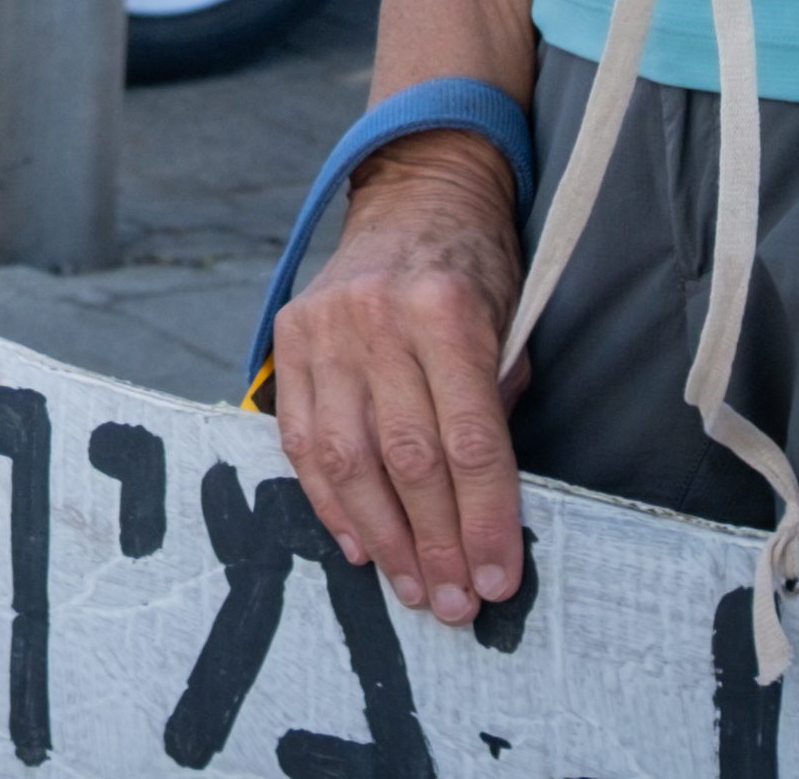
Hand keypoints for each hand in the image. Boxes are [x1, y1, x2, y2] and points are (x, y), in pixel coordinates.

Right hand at [271, 135, 529, 621]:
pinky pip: (303, 439)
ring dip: (383, 537)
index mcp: (446, 310)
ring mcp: (325, 327)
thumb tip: (488, 516)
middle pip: (409, 458)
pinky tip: (359, 543)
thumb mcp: (510, 327)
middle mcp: (379, 317)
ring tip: (413, 587)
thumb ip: (493, 409)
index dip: (488, 520)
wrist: (416, 196)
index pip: (471, 441)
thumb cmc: (476, 271)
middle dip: (437, 543)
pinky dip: (329, 500)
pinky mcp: (288, 336)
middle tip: (456, 603)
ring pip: (349, 458)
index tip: (500, 579)